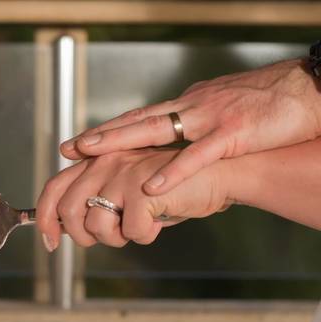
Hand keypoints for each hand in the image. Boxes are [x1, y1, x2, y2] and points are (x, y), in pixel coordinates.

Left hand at [36, 149, 231, 250]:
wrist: (219, 174)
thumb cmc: (173, 187)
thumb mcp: (127, 191)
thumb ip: (97, 202)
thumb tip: (65, 228)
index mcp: (98, 160)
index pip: (54, 188)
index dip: (44, 218)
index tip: (50, 241)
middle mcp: (106, 162)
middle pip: (70, 212)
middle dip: (83, 237)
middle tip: (109, 238)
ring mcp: (124, 173)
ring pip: (96, 225)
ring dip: (117, 238)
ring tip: (138, 226)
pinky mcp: (143, 189)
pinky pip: (130, 231)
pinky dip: (144, 236)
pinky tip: (158, 222)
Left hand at [60, 59, 320, 194]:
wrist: (312, 90)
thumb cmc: (272, 107)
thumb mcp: (225, 115)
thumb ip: (198, 127)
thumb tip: (174, 141)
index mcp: (192, 106)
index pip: (142, 118)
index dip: (109, 130)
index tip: (79, 143)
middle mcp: (195, 108)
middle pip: (139, 121)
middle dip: (102, 135)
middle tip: (70, 147)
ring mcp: (212, 119)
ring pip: (158, 130)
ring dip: (122, 141)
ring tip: (92, 152)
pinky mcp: (234, 134)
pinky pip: (198, 156)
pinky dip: (173, 171)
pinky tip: (150, 185)